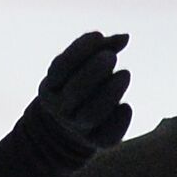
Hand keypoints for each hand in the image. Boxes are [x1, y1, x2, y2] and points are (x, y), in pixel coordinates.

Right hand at [33, 30, 132, 151]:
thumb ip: (99, 48)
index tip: (98, 35)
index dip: (80, 49)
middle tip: (111, 57)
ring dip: (111, 92)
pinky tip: (125, 107)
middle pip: (77, 90)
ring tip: (125, 74)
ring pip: (92, 113)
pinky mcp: (97, 142)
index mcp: (51, 87)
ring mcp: (78, 127)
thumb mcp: (78, 66)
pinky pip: (108, 134)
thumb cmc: (76, 86)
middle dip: (95, 70)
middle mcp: (61, 109)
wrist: (64, 130)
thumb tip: (125, 37)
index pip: (61, 67)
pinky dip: (119, 119)